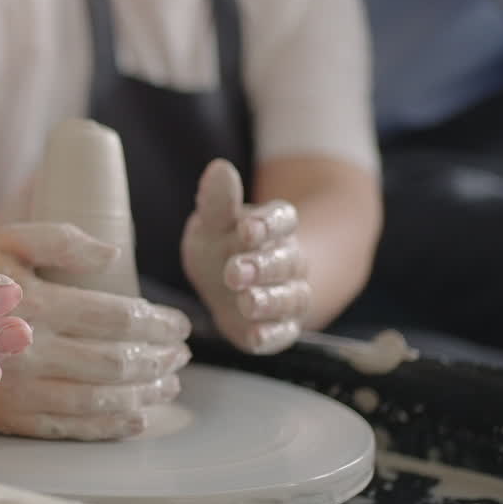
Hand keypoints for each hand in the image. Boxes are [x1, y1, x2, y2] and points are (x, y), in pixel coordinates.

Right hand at [0, 223, 190, 440]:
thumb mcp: (7, 240)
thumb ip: (61, 240)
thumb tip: (113, 254)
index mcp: (36, 303)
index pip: (116, 318)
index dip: (157, 323)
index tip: (180, 324)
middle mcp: (30, 349)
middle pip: (115, 361)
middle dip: (157, 359)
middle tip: (180, 355)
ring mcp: (20, 389)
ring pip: (99, 398)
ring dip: (144, 394)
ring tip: (168, 385)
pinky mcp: (10, 419)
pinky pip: (70, 428)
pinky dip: (110, 426)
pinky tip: (135, 418)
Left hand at [181, 159, 310, 353]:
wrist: (227, 284)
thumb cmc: (220, 244)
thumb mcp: (212, 223)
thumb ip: (217, 201)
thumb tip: (219, 167)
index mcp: (274, 227)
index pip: (283, 220)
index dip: (267, 225)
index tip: (246, 229)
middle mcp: (289, 259)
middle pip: (287, 260)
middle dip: (262, 266)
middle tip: (234, 271)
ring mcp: (288, 294)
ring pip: (290, 296)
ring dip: (269, 300)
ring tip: (246, 302)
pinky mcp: (281, 327)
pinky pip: (282, 332)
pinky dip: (271, 335)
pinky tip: (255, 336)